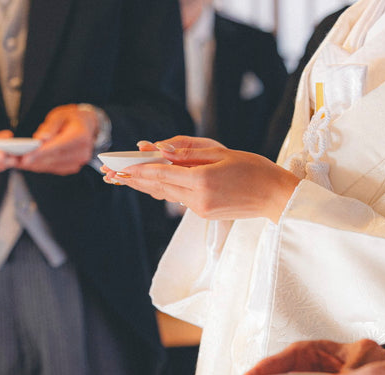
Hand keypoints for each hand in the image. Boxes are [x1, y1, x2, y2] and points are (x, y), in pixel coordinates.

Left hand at [18, 103, 102, 175]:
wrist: (86, 126)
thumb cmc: (71, 118)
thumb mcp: (60, 114)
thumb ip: (50, 126)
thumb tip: (40, 138)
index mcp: (80, 135)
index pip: (57, 146)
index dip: (40, 153)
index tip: (25, 158)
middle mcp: (82, 151)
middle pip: (53, 158)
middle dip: (32, 160)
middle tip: (13, 160)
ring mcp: (78, 161)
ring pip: (51, 166)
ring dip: (33, 165)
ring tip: (16, 162)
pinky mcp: (73, 167)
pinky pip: (53, 168)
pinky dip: (40, 166)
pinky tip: (28, 163)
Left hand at [104, 135, 299, 222]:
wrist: (275, 197)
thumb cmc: (254, 168)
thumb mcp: (222, 153)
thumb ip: (189, 152)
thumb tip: (161, 150)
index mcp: (201, 182)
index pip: (162, 174)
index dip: (139, 170)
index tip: (120, 166)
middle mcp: (197, 200)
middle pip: (158, 187)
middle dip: (134, 180)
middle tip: (109, 175)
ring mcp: (200, 210)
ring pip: (167, 194)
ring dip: (146, 185)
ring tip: (123, 179)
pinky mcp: (204, 214)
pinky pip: (180, 198)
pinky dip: (166, 189)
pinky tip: (152, 184)